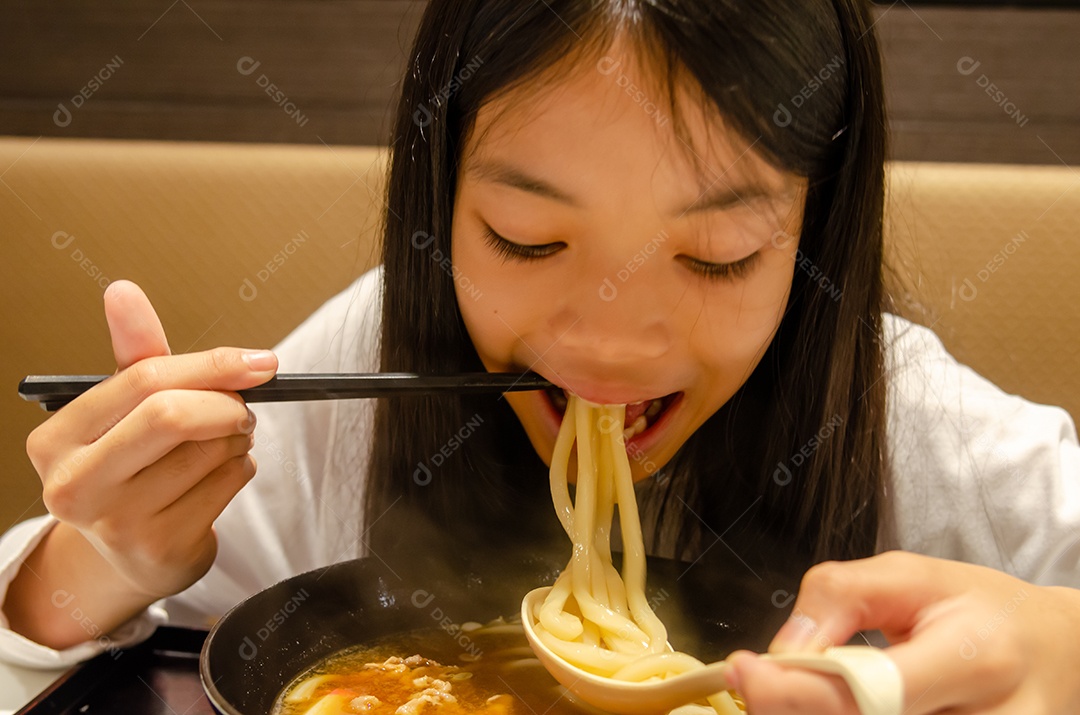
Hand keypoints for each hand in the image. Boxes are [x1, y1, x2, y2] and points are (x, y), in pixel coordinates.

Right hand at [11, 281, 277, 645]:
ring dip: (237, 438)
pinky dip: (241, 468)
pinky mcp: (163, 548)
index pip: (143, 381)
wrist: (130, 555)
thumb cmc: (131, 467)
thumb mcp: (125, 411)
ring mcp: (117, 523)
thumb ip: (135, 354)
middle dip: (225, 403)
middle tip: (244, 406)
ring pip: (211, 451)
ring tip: (223, 442)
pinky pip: (229, 483)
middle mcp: (75, 485)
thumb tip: (122, 290)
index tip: (259, 362)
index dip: (210, 365)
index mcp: (57, 439)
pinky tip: (220, 475)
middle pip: (172, 415)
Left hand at [727, 551, 1079, 713]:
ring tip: (795, 692)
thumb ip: (841, 596)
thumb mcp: (912, 573)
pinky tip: (828, 706)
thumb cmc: (982, 610)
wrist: (1060, 653)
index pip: (874, 692)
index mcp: (977, 655)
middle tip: (755, 685)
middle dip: (796, 712)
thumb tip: (784, 649)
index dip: (798, 691)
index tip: (745, 670)